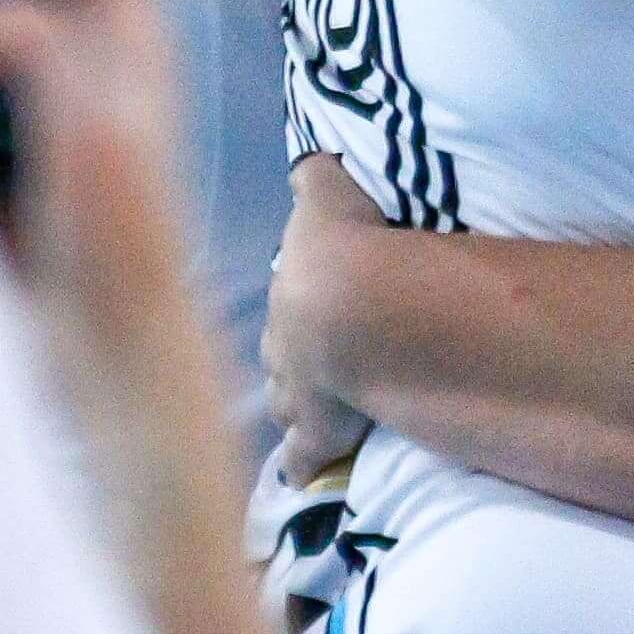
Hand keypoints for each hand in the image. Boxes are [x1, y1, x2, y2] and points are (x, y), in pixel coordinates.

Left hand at [260, 152, 400, 443]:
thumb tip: (307, 160)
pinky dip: (301, 462)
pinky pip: (303, 454)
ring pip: (283, 399)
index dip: (295, 304)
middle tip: (308, 356)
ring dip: (292, 402)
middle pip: (277, 350)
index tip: (305, 307)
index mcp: (289, 287)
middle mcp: (282, 341)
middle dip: (288, 352)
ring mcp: (295, 392)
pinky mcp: (316, 435)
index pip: (284, 297)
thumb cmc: (345, 247)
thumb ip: (317, 181)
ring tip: (306, 407)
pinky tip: (300, 473)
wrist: (356, 310)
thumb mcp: (330, 198)